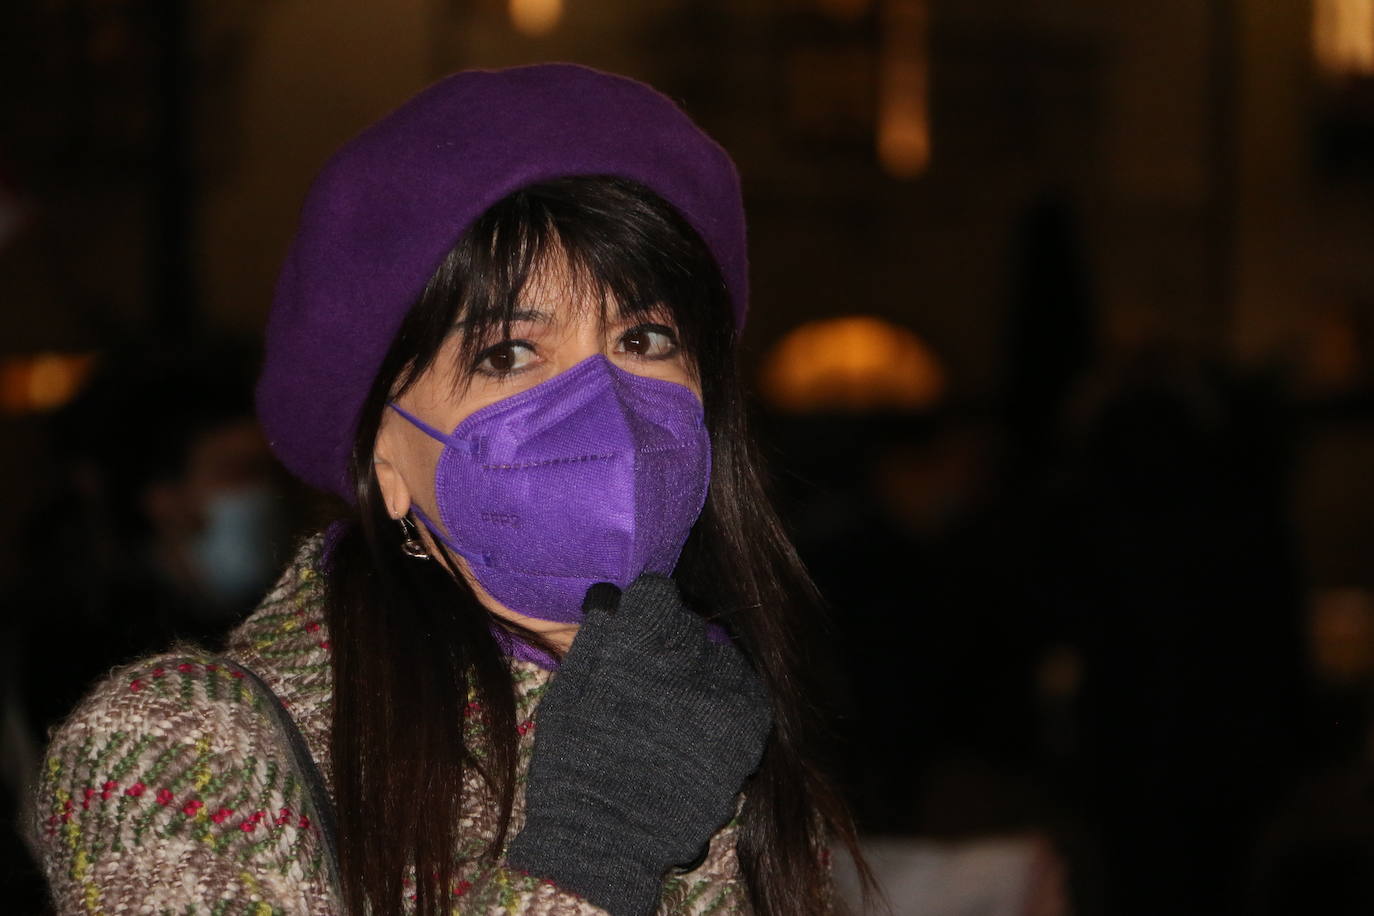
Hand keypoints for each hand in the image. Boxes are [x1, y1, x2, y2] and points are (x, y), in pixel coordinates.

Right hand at [506, 575, 772, 915]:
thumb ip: (595, 639)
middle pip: (687, 624)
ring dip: (700, 671)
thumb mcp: (565, 696)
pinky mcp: (746, 730)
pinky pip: (745, 689)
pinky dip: (727, 696)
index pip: (656, 594)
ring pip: (719, 655)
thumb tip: (616, 599)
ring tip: (677, 706)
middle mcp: (684, 663)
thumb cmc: (574, 767)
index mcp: (635, 648)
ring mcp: (722, 697)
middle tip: (650, 677)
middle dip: (668, 642)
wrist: (609, 841)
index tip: (636, 628)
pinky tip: (704, 716)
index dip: (643, 610)